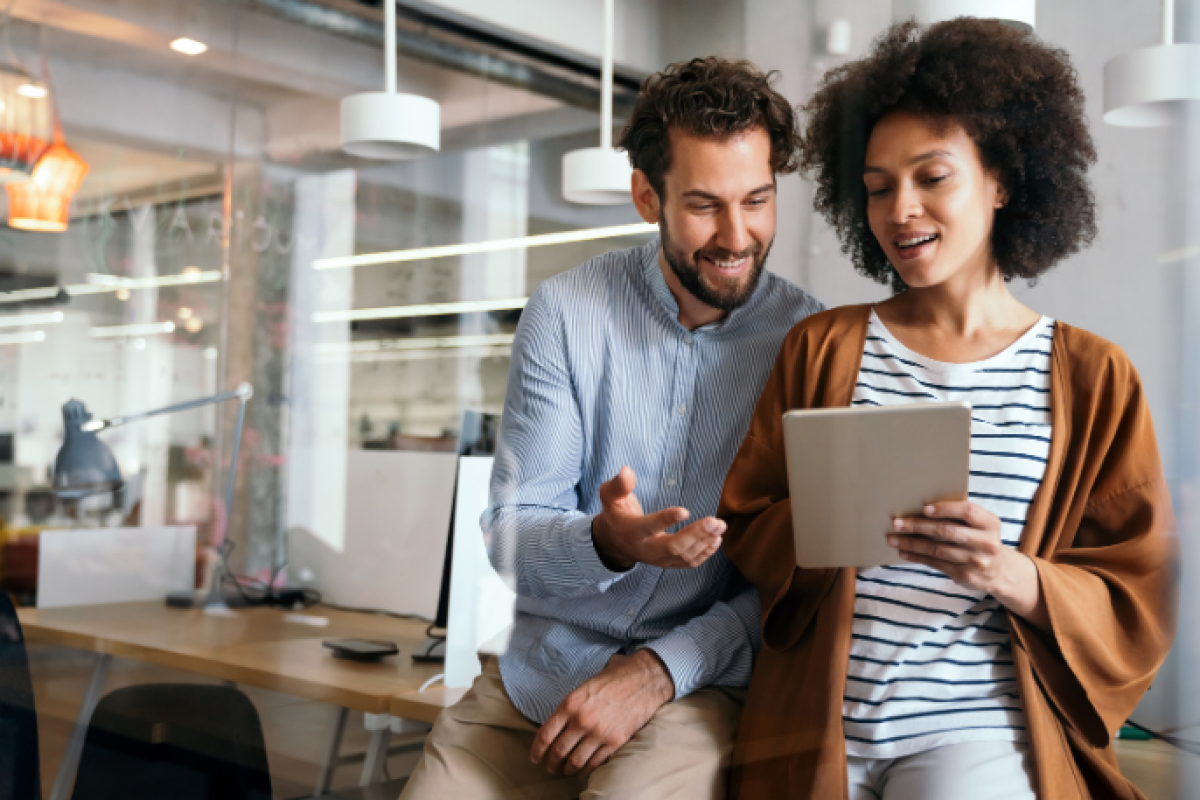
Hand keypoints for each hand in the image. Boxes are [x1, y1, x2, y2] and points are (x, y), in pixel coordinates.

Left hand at [531, 649, 674, 777]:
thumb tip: (557, 728)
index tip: (535, 758)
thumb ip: (569, 708)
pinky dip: (586, 769)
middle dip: (551, 764)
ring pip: (575, 761)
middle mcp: (581, 720)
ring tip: (565, 771)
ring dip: (567, 770)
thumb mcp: (584, 687)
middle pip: (558, 752)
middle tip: (550, 767)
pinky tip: (583, 769)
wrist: (644, 679)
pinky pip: (595, 763)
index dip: (537, 751)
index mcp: (570, 704)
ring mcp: (599, 733)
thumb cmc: (613, 679)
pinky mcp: (615, 742)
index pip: (545, 735)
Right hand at [591, 466, 724, 570]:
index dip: (666, 519)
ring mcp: (657, 559)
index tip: (685, 510)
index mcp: (631, 531)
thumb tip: (626, 470)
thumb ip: (618, 485)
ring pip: (684, 556)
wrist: (614, 542)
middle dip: (696, 535)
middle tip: (715, 521)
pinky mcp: (667, 564)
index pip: (648, 527)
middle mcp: (645, 549)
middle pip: (673, 547)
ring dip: (704, 542)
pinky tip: (716, 540)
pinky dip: (704, 554)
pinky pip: (688, 563)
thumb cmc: (616, 513)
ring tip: (720, 526)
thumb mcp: (610, 496)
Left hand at [889, 500, 1048, 628]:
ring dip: (912, 543)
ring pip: (937, 549)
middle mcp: (986, 543)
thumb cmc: (980, 539)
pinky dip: (917, 557)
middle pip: (947, 531)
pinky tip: (904, 551)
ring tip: (893, 538)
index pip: (968, 511)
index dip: (945, 508)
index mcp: (990, 523)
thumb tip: (920, 508)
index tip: (924, 508)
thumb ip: (959, 517)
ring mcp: (976, 561)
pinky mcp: (965, 576)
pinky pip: (936, 563)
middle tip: (896, 523)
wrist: (999, 571)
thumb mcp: (980, 526)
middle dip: (918, 526)